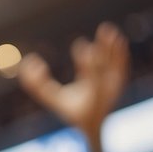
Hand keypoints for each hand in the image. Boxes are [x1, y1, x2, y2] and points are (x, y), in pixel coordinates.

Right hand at [18, 22, 128, 151]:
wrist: (93, 123)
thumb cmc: (70, 110)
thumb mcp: (52, 99)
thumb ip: (37, 85)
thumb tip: (30, 61)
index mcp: (90, 96)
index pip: (92, 76)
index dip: (87, 60)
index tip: (81, 43)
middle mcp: (106, 90)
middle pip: (107, 67)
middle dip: (103, 49)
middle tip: (102, 29)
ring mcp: (115, 85)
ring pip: (115, 62)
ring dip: (112, 46)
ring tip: (106, 28)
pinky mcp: (120, 80)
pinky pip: (122, 64)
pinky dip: (120, 52)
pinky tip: (117, 38)